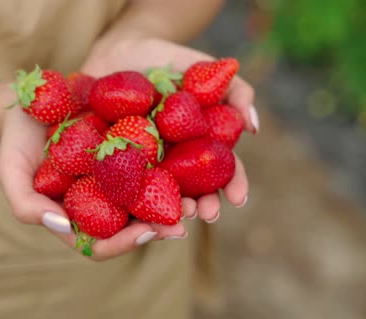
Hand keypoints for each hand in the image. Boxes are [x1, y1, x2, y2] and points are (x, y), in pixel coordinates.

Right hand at [0, 108, 185, 260]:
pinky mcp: (136, 149)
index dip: (123, 243)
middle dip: (161, 227)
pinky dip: (179, 170)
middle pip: (135, 224)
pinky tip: (196, 165)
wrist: (36, 94)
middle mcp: (103, 199)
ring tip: (200, 201)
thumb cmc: (18, 134)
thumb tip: (62, 227)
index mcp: (77, 212)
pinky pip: (161, 164)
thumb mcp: (11, 167)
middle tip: (184, 222)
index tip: (145, 232)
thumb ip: (26, 203)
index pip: (101, 242)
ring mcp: (122, 176)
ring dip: (178, 205)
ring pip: (154, 199)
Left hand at [82, 36, 258, 221]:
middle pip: (191, 191)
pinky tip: (133, 212)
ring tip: (176, 219)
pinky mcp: (112, 163)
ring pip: (157, 196)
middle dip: (201, 206)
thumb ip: (236, 91)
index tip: (239, 199)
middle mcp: (172, 161)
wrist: (120, 51)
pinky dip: (126, 200)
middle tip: (205, 214)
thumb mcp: (206, 69)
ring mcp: (143, 164)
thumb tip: (253, 127)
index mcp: (198, 146)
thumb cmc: (168, 61)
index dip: (233, 185)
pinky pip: (118, 185)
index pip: (221, 171)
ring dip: (168, 212)